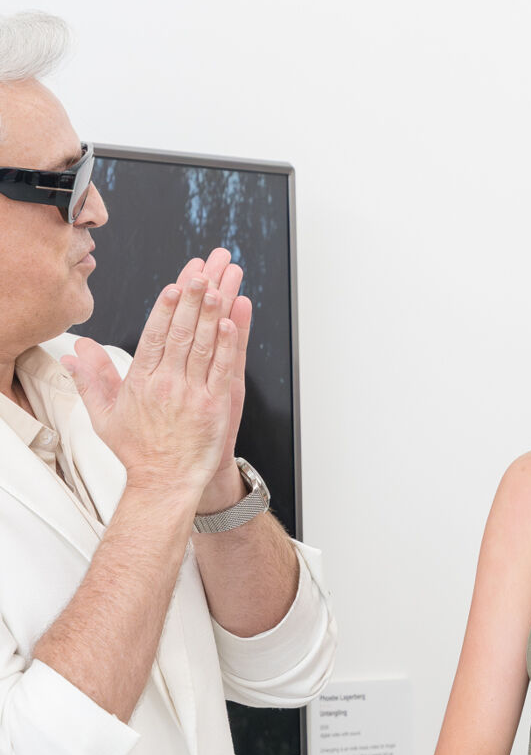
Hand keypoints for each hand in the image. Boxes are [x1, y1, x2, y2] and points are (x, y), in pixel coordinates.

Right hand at [62, 249, 250, 506]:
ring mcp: (193, 395)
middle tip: (202, 271)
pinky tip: (231, 321)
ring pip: (204, 345)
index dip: (165, 308)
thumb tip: (75, 350)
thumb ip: (92, 379)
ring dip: (212, 312)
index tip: (174, 284)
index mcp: (142, 382)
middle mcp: (167, 384)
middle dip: (192, 299)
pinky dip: (227, 344)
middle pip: (181, 333)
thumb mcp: (104, 415)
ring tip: (219, 285)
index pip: (154, 336)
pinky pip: (222, 369)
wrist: (165, 484)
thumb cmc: (138, 452)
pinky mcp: (214, 408)